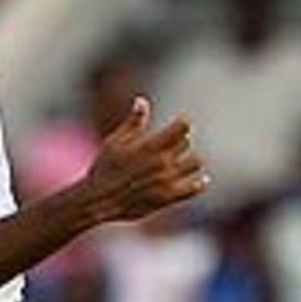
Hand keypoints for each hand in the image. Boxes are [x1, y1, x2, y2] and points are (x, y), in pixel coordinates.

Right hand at [85, 97, 207, 221]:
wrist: (99, 201)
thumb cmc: (104, 169)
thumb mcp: (115, 141)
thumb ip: (133, 122)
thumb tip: (142, 101)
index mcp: (151, 145)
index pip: (182, 127)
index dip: (183, 122)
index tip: (181, 122)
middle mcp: (163, 162)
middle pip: (186, 143)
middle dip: (180, 141)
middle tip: (172, 144)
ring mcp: (167, 181)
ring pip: (195, 163)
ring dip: (192, 160)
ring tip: (185, 161)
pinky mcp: (168, 198)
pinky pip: (193, 189)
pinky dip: (200, 183)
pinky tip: (200, 179)